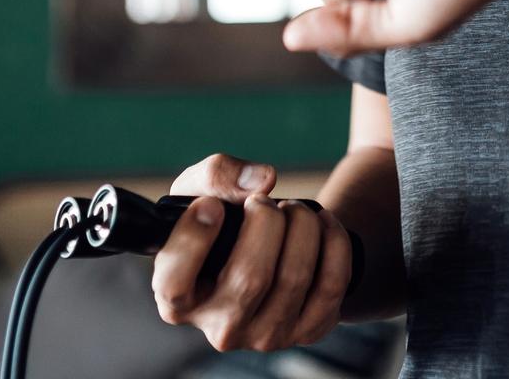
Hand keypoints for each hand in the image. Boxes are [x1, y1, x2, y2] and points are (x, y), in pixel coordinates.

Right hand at [150, 153, 354, 352]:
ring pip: (295, 277)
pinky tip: (320, 222)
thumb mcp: (200, 190)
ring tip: (291, 210)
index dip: (193, 240)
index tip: (212, 205)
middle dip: (266, 220)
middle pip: (251, 278)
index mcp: (180, 300)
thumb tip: (262, 181)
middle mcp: (220, 328)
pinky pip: (333, 283)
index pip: (174, 286)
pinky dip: (334, 239)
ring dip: (301, 223)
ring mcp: (266, 335)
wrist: (267, 247)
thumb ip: (216, 174)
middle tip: (263, 202)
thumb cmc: (222, 220)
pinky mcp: (308, 329)